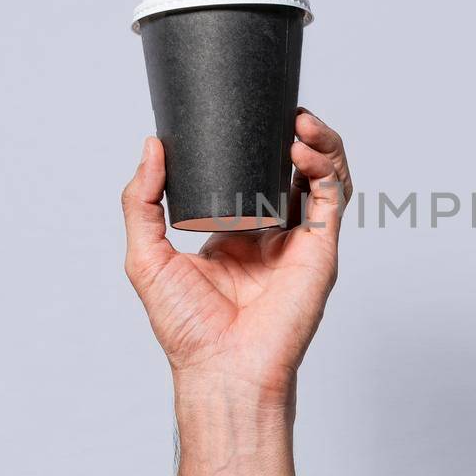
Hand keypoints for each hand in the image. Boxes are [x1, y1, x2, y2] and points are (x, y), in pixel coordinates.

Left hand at [122, 110, 352, 401]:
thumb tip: (152, 146)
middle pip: (298, 167)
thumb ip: (142, 201)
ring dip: (320, 142)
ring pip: (325, 177)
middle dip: (298, 132)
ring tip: (300, 121)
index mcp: (239, 231)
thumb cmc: (187, 328)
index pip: (257, 172)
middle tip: (283, 108)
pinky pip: (333, 199)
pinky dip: (325, 168)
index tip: (246, 112)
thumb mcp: (147, 255)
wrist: (220, 368)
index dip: (260, 140)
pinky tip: (302, 150)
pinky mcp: (320, 250)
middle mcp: (275, 232)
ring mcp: (301, 240)